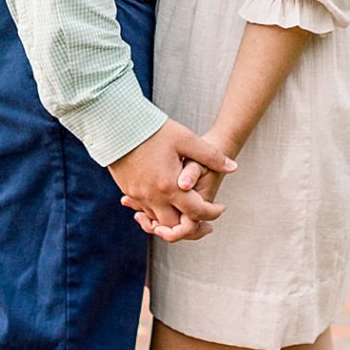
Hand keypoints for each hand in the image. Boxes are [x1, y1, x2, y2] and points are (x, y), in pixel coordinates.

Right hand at [110, 120, 236, 243]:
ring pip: (158, 220)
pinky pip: (145, 209)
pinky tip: (166, 199)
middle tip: (204, 217)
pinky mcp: (128, 190)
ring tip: (186, 209)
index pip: (196, 212)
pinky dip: (156, 210)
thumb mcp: (186, 139)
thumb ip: (210, 155)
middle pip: (175, 224)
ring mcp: (138, 196)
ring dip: (173, 218)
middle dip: (191, 223)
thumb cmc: (153, 130)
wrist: (116, 126)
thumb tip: (233, 168)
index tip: (221, 207)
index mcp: (170, 187)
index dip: (212, 213)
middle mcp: (153, 197)